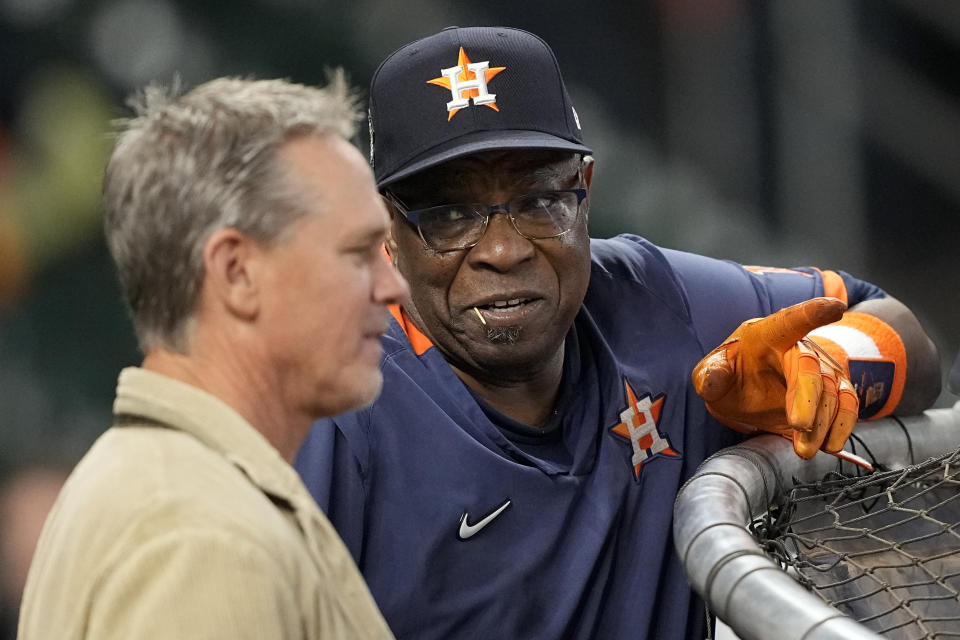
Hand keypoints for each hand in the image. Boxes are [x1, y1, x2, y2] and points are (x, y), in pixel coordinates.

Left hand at [692, 297, 859, 458]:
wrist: (746, 392)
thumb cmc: (730, 375)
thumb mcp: (711, 374)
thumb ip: (710, 375)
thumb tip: (713, 380)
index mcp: (768, 334)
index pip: (791, 320)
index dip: (813, 312)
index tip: (834, 307)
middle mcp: (799, 348)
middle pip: (812, 368)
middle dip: (808, 398)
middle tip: (799, 426)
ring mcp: (821, 369)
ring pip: (832, 392)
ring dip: (823, 422)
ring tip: (806, 448)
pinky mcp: (833, 392)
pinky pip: (847, 406)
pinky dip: (842, 427)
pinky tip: (830, 445)